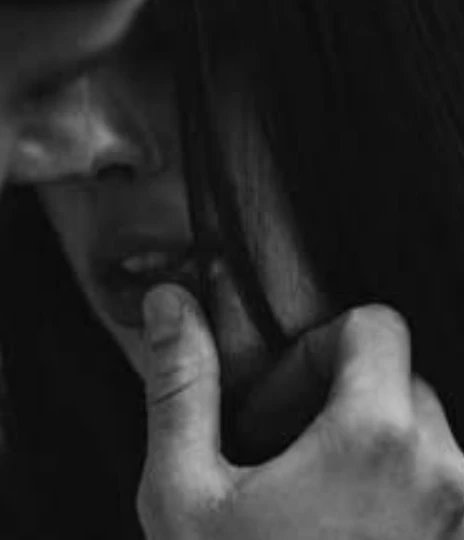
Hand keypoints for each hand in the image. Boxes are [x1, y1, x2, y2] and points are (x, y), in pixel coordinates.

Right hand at [136, 284, 463, 539]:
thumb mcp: (186, 491)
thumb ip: (181, 383)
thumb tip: (169, 304)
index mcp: (376, 439)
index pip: (373, 326)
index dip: (319, 344)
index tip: (284, 394)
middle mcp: (442, 471)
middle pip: (394, 375)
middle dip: (337, 393)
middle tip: (285, 447)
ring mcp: (460, 514)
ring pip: (416, 426)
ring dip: (363, 437)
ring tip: (311, 492)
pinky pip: (432, 474)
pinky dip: (389, 477)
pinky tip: (339, 522)